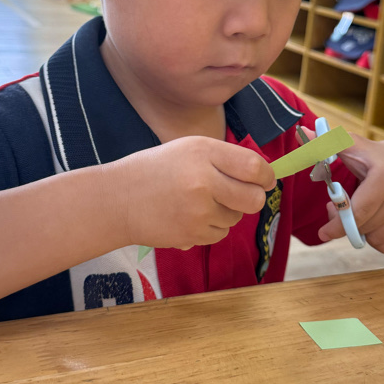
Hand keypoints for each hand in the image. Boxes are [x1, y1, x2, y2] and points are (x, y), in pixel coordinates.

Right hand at [115, 137, 275, 249]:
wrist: (117, 200)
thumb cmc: (155, 170)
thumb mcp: (188, 149)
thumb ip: (224, 158)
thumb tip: (264, 175)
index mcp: (204, 152)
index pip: (255, 167)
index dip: (267, 176)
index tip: (266, 180)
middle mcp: (204, 180)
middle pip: (254, 198)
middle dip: (253, 198)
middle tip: (242, 195)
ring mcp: (198, 210)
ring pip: (236, 217)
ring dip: (226, 212)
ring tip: (198, 202)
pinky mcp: (192, 234)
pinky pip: (220, 233)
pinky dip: (211, 227)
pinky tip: (189, 216)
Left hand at [317, 134, 383, 253]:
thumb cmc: (372, 156)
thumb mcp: (351, 146)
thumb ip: (326, 143)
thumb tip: (302, 133)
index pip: (358, 212)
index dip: (337, 225)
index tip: (323, 233)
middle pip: (364, 226)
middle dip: (345, 223)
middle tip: (339, 209)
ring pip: (374, 238)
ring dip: (361, 229)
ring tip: (361, 210)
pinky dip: (375, 237)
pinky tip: (375, 218)